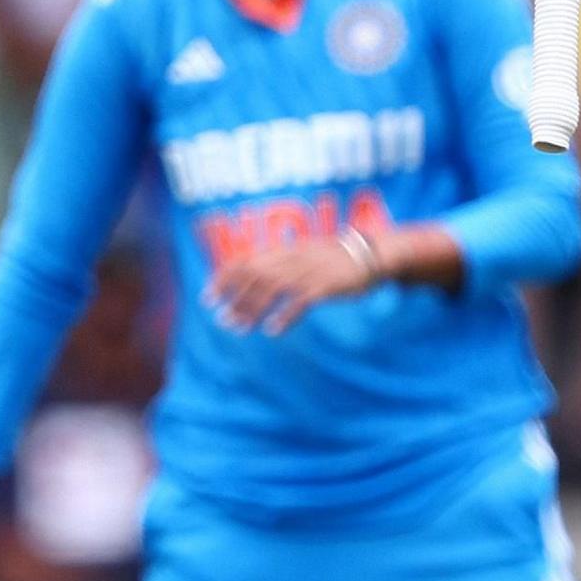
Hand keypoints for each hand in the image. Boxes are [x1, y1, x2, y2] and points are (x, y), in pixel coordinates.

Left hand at [204, 237, 378, 335]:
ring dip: (252, 310)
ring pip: (272, 289)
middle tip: (222, 319)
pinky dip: (284, 316)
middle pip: (255, 276)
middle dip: (234, 298)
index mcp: (285, 249)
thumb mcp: (306, 251)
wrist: (372, 253)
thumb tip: (255, 277)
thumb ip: (281, 261)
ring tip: (240, 328)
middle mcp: (293, 258)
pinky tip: (273, 331)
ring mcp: (309, 271)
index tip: (208, 297)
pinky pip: (300, 301)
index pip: (244, 260)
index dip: (223, 278)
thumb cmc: (337, 256)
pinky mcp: (326, 285)